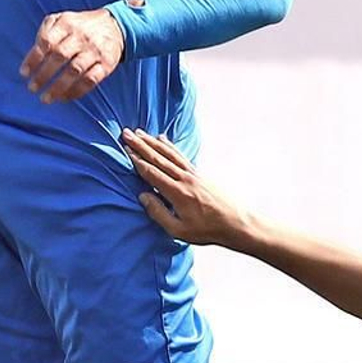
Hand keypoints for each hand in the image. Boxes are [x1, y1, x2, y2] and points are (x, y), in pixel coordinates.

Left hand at [19, 5, 129, 103]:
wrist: (115, 26)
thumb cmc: (81, 26)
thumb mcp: (63, 19)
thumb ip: (47, 31)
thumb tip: (34, 52)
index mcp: (67, 24)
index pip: (47, 42)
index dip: (34, 59)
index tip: (24, 73)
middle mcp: (81, 37)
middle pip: (60, 57)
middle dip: (44, 75)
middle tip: (32, 88)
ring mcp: (95, 51)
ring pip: (75, 71)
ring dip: (59, 87)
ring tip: (46, 98)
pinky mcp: (107, 65)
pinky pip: (91, 80)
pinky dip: (76, 91)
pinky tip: (64, 98)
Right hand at [121, 129, 253, 248]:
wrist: (236, 223)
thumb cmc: (208, 230)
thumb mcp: (179, 230)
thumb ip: (158, 213)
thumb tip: (143, 196)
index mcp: (177, 193)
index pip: (152, 173)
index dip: (137, 160)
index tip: (125, 149)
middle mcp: (185, 179)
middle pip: (158, 158)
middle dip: (141, 145)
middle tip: (126, 133)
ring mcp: (193, 174)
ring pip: (169, 154)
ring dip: (153, 142)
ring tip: (140, 132)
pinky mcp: (199, 173)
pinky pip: (181, 156)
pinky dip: (170, 146)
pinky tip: (163, 139)